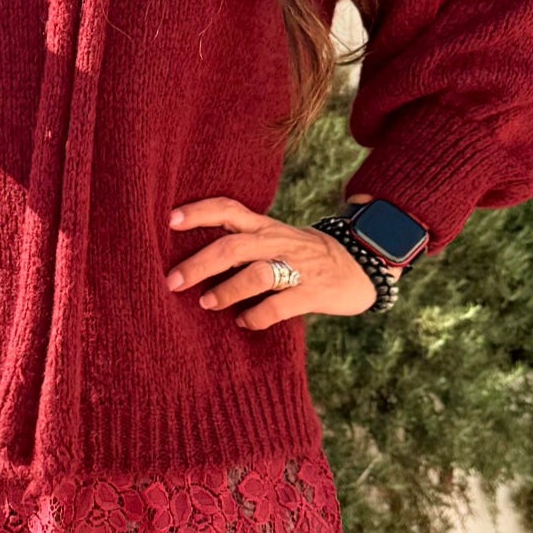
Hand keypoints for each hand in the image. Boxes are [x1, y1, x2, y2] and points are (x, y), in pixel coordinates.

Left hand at [164, 194, 401, 330]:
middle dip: (200, 262)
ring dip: (227, 290)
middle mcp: (278, 242)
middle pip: (234, 245)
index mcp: (265, 226)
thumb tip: (193, 261)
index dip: (199, 212)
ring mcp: (297, 267)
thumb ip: (242, 244)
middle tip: (172, 281)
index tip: (169, 220)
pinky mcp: (313, 292)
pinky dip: (257, 317)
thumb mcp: (275, 239)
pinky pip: (280, 306)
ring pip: (257, 273)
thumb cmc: (305, 255)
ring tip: (206, 303)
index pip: (228, 209)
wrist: (363, 264)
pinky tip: (244, 323)